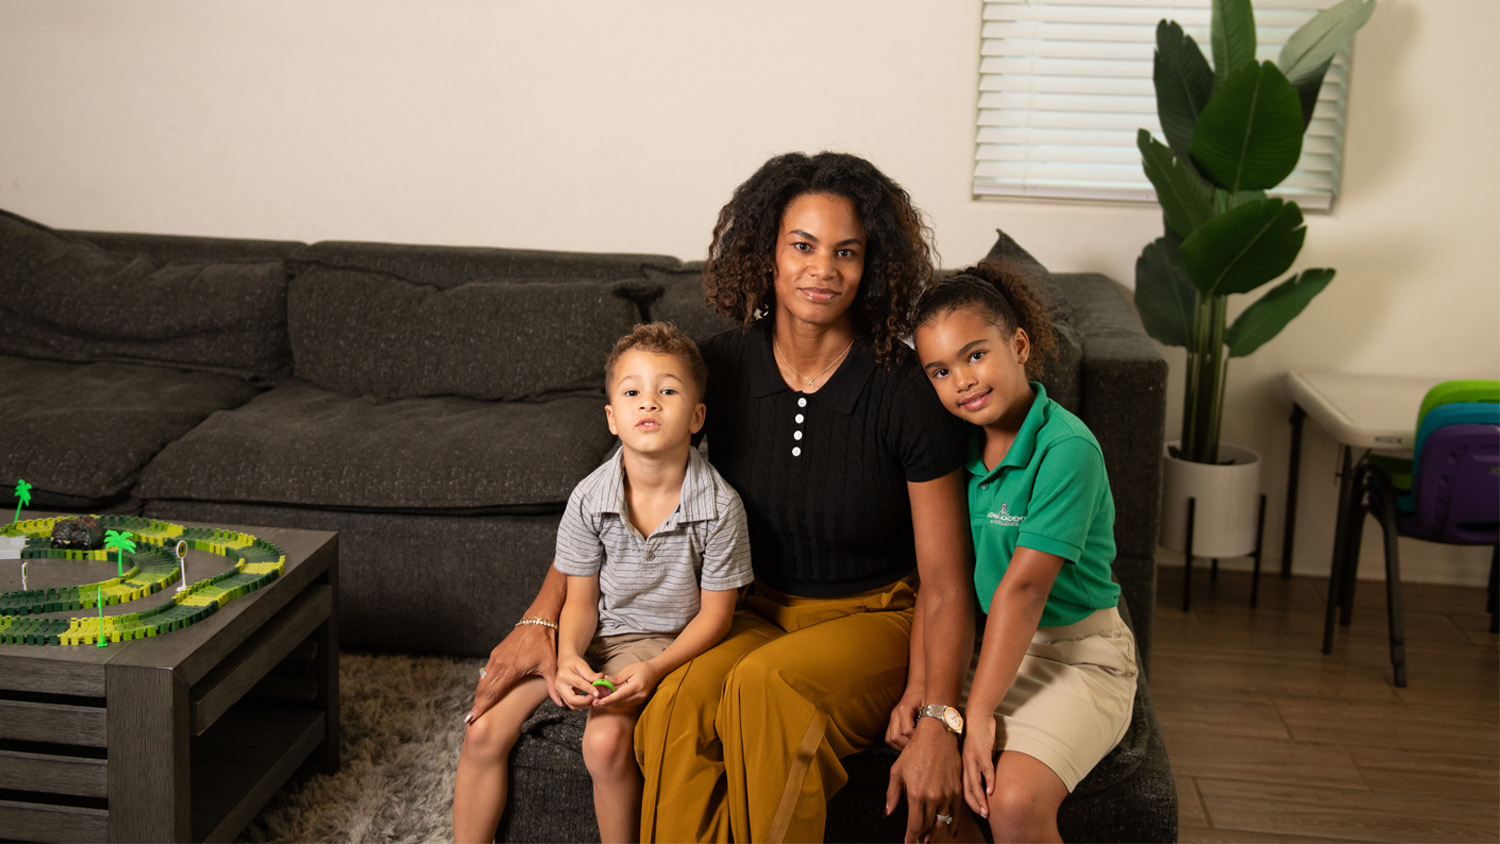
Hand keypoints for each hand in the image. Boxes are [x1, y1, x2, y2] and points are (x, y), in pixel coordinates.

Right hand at [466, 622, 557, 723]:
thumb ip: (553, 686)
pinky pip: (486, 672)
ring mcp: (496, 657)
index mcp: (511, 670)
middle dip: (477, 705)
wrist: (537, 621)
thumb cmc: (545, 643)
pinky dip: (483, 684)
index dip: (481, 708)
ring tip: (476, 709)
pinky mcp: (495, 653)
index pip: (492, 694)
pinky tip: (484, 692)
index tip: (471, 719)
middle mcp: (499, 664)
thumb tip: (561, 704)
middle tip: (470, 720)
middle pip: (483, 689)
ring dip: (479, 695)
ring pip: (483, 680)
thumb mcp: (550, 666)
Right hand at [557, 654, 603, 709]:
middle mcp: (559, 686)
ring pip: (572, 705)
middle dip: (586, 701)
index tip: (598, 693)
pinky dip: (581, 705)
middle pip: (572, 700)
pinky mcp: (562, 697)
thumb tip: (601, 678)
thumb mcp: (582, 665)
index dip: (589, 689)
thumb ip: (591, 674)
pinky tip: (588, 700)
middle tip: (596, 698)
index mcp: (564, 675)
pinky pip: (572, 705)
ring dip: (584, 705)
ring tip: (594, 698)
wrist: (565, 664)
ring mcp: (559, 693)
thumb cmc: (574, 663)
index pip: (578, 684)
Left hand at [592, 660, 658, 710]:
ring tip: (599, 702)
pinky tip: (608, 700)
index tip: (600, 701)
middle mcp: (639, 695)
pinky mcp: (639, 701)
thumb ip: (617, 678)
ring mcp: (640, 699)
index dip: (610, 699)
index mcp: (637, 686)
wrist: (655, 672)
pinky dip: (616, 702)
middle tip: (595, 703)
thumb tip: (606, 682)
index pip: (621, 695)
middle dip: (607, 702)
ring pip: (622, 704)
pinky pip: (625, 703)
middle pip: (620, 701)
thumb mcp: (629, 669)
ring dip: (610, 703)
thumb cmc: (642, 668)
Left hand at [884, 719, 963, 842]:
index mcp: (916, 793)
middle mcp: (933, 797)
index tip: (909, 843)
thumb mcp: (897, 771)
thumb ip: (892, 794)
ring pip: (942, 822)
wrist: (937, 735)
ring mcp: (947, 794)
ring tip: (929, 837)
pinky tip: (949, 831)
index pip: (914, 826)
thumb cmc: (915, 751)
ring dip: (935, 832)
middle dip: (922, 836)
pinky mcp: (958, 790)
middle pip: (928, 826)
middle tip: (918, 840)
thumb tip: (887, 812)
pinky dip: (952, 825)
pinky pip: (956, 814)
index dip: (911, 838)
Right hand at [885, 684, 923, 749]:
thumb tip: (930, 736)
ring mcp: (892, 718)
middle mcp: (895, 714)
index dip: (916, 738)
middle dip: (906, 745)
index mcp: (904, 709)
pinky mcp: (892, 721)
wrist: (918, 686)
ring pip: (889, 739)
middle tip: (919, 744)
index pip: (907, 731)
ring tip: (913, 745)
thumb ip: (927, 719)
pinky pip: (889, 737)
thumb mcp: (929, 705)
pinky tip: (908, 742)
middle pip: (894, 738)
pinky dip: (897, 743)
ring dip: (900, 746)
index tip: (926, 737)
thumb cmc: (925, 694)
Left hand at [961, 712, 996, 818]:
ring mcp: (972, 759)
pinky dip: (989, 781)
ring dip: (981, 799)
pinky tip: (992, 791)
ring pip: (975, 783)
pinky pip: (985, 769)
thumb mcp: (974, 754)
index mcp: (962, 766)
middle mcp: (965, 765)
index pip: (962, 789)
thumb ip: (978, 767)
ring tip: (985, 811)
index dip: (969, 803)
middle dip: (975, 805)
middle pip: (967, 790)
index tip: (976, 812)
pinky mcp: (981, 752)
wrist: (976, 715)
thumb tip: (984, 780)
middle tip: (983, 816)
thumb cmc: (976, 735)